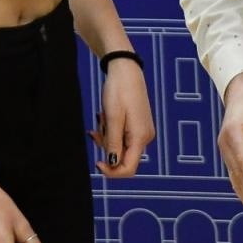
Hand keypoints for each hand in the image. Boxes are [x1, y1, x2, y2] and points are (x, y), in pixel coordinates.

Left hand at [91, 58, 154, 176]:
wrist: (126, 71)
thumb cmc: (119, 92)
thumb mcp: (112, 118)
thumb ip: (113, 143)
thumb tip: (113, 163)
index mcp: (140, 137)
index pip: (128, 168)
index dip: (111, 171)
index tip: (97, 161)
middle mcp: (145, 137)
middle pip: (123, 158)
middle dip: (106, 148)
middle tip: (97, 129)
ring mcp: (142, 131)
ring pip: (120, 147)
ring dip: (107, 137)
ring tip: (102, 117)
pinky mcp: (138, 126)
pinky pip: (122, 138)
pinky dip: (111, 132)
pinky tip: (105, 118)